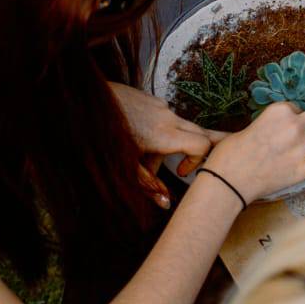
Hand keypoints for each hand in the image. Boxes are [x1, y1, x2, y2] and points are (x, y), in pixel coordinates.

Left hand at [111, 84, 221, 206]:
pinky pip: (164, 118)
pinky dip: (160, 131)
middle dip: (211, 143)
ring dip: (172, 143)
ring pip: (179, 127)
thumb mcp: (125, 166)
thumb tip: (166, 204)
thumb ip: (148, 184)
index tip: (180, 172)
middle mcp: (168, 117)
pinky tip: (138, 137)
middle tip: (219, 150)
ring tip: (145, 154)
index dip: (198, 161)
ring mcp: (161, 106)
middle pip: (202, 131)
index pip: (202, 144)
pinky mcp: (151, 99)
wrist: (85, 101)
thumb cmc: (102, 135)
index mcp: (164, 135)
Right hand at [200, 103, 304, 204]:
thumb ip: (267, 124)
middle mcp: (293, 125)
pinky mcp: (302, 170)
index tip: (283, 129)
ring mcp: (300, 148)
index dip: (292, 118)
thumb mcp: (248, 127)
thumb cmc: (229, 155)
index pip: (297, 107)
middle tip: (302, 136)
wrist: (226, 182)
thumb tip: (275, 129)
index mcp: (278, 110)